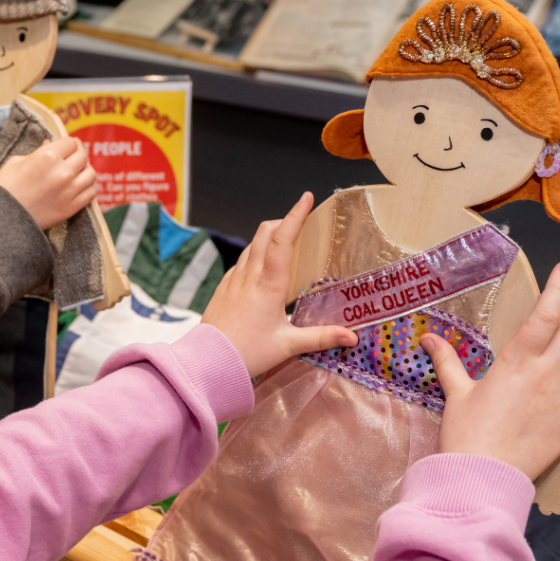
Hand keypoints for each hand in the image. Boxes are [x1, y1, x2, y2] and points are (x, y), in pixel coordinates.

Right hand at [0, 138, 97, 229]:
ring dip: (86, 170)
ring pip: (91, 174)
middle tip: (72, 157)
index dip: (69, 143)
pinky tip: (81, 186)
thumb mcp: (17, 161)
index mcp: (47, 156)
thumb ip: (39, 151)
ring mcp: (70, 191)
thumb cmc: (6, 188)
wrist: (5, 218)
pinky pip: (92, 193)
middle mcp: (63, 172)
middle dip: (78, 155)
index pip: (71, 143)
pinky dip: (89, 187)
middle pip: (83, 157)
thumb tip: (50, 145)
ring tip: (78, 171)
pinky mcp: (72, 207)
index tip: (67, 145)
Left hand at [201, 192, 357, 378]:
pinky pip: (241, 262)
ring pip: (251, 245)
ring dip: (269, 237)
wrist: (207, 362)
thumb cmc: (247, 354)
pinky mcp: (223, 288)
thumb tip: (352, 336)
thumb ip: (321, 337)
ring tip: (286, 243)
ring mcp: (233, 280)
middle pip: (264, 233)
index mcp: (268, 284)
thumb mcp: (288, 346)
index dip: (295, 216)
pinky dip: (255, 255)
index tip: (306, 198)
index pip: (282, 240)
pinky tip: (262, 270)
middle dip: (283, 221)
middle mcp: (249, 276)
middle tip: (301, 221)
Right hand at [421, 262, 559, 481]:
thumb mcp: (456, 393)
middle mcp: (547, 376)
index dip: (558, 288)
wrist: (480, 477)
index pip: (546, 315)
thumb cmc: (465, 434)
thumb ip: (447, 361)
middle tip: (544, 343)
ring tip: (552, 375)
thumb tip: (428, 337)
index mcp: (517, 362)